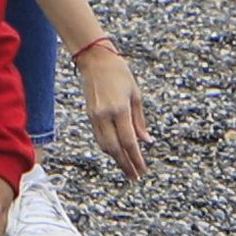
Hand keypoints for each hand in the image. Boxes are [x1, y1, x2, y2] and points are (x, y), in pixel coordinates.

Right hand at [70, 41, 154, 183]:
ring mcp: (95, 117)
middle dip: (125, 164)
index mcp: (119, 109)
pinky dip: (108, 148)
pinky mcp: (90, 116)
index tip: (142, 169)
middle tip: (135, 176)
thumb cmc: (119, 73)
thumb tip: (145, 141)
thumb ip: (139, 121)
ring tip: (127, 167)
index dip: (136, 158)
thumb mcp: (135, 95)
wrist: (94, 60)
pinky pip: (99, 137)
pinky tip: (117, 153)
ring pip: (105, 146)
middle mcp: (105, 116)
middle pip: (115, 149)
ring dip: (116, 159)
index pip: (128, 141)